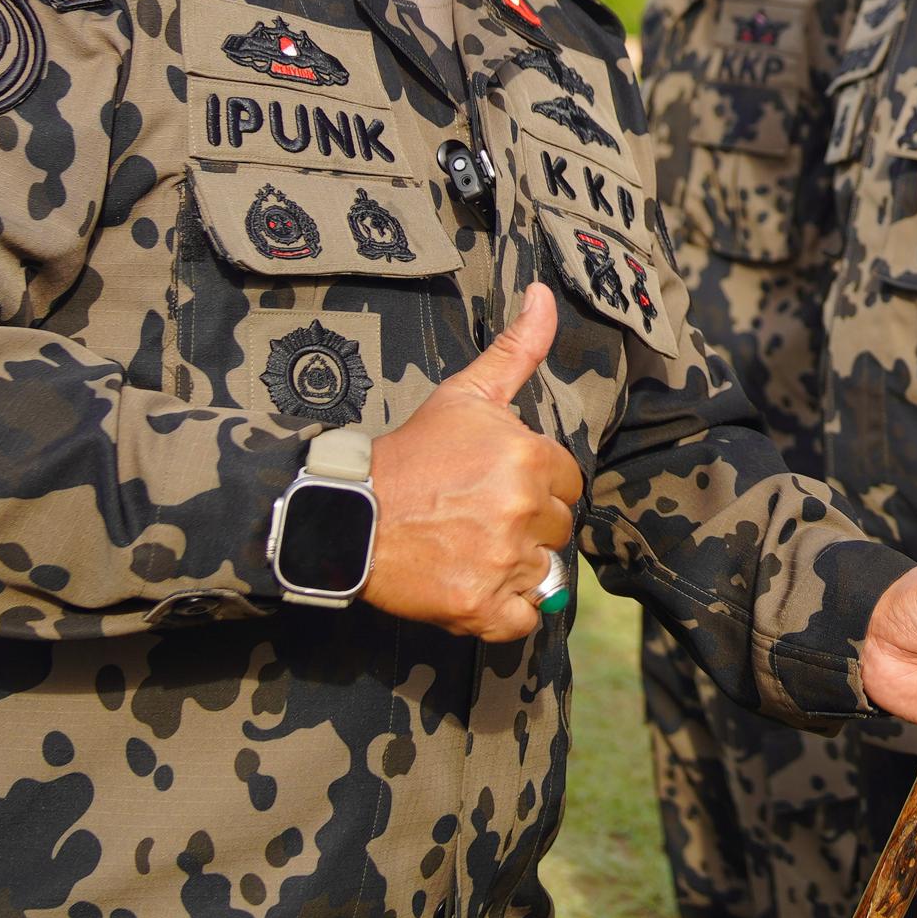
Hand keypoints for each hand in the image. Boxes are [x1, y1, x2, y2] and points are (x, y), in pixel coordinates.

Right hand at [357, 288, 581, 641]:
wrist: (347, 516)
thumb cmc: (409, 455)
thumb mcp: (464, 396)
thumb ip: (516, 351)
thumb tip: (542, 297)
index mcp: (530, 458)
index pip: (568, 482)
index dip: (535, 485)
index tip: (493, 486)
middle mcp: (525, 509)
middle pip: (558, 528)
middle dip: (526, 525)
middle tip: (476, 517)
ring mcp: (504, 561)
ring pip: (543, 572)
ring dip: (514, 566)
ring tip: (469, 548)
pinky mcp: (482, 608)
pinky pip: (524, 620)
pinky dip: (504, 611)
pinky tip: (474, 585)